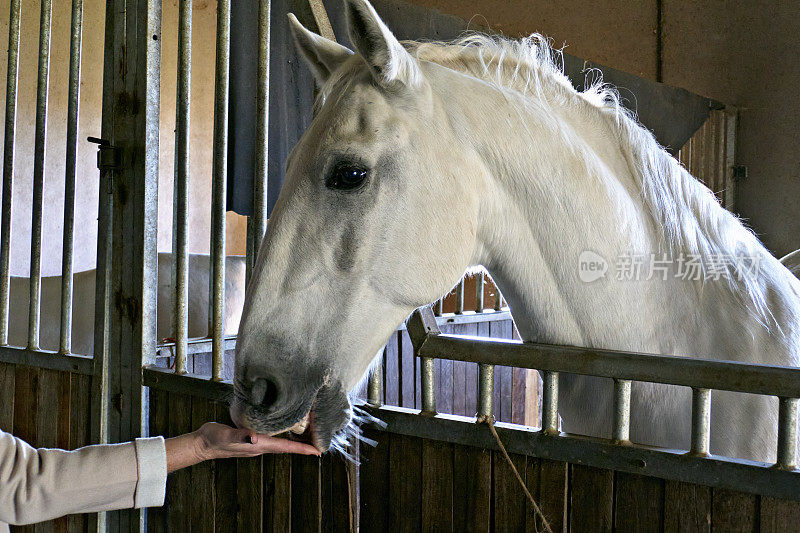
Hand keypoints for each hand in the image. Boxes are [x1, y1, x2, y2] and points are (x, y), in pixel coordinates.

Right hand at [195, 422, 319, 459]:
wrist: (202, 443)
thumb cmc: (214, 438)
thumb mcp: (226, 435)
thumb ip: (239, 436)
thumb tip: (253, 438)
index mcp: (258, 445)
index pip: (285, 448)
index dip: (301, 449)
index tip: (317, 451)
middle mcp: (259, 446)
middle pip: (286, 448)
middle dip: (303, 446)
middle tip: (319, 444)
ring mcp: (255, 444)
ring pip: (280, 444)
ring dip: (294, 443)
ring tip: (308, 439)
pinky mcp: (251, 439)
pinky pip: (272, 440)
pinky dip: (283, 437)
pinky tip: (285, 432)